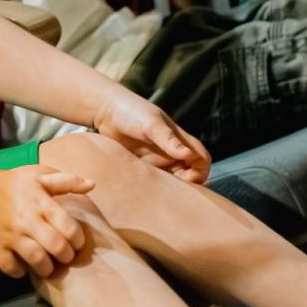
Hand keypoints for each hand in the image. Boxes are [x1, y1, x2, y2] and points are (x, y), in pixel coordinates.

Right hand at [0, 165, 94, 277]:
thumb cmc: (13, 183)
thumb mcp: (39, 176)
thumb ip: (67, 181)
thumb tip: (92, 184)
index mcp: (41, 203)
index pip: (69, 228)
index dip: (78, 240)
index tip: (76, 242)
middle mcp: (27, 220)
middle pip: (57, 246)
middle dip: (67, 256)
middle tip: (65, 256)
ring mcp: (11, 235)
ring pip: (37, 260)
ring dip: (47, 268)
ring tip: (49, 266)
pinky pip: (11, 268)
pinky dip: (20, 272)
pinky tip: (24, 266)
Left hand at [91, 90, 210, 183]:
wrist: (105, 110)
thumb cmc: (131, 111)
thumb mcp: (151, 124)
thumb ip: (168, 139)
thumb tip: (187, 155)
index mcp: (179, 141)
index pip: (202, 160)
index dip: (201, 172)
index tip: (188, 180)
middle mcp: (170, 153)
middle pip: (189, 175)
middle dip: (186, 187)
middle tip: (171, 194)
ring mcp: (155, 160)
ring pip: (170, 181)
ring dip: (168, 190)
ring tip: (157, 195)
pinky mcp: (141, 166)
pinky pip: (151, 181)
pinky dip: (152, 188)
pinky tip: (144, 192)